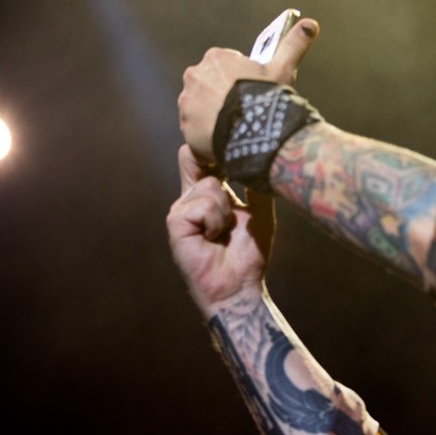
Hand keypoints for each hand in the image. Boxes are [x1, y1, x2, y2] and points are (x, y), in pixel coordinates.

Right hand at [166, 144, 274, 314]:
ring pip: (210, 186)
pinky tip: (213, 238)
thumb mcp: (259, 214)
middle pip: (201, 162)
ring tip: (224, 233)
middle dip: (226, 180)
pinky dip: (216, 221)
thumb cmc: (248, 255)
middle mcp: (190, 198)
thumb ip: (255, 187)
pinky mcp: (176, 222)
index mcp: (206, 194)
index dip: (211, 148)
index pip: (198, 156)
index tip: (230, 149)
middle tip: (233, 212)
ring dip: (227, 210)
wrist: (239, 286)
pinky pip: (203, 206)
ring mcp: (180, 209)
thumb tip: (259, 160)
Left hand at [178, 17, 319, 161]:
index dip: (241, 82)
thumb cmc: (266, 99)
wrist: (253, 132)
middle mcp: (196, 75)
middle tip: (244, 113)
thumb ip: (293, 46)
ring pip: (201, 108)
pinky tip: (226, 139)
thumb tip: (309, 26)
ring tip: (236, 128)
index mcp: (216, 58)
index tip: (251, 94)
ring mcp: (187, 101)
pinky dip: (207, 135)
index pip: (226, 67)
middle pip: (211, 87)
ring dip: (214, 117)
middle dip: (224, 98)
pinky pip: (196, 130)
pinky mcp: (185, 125)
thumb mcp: (283, 70)